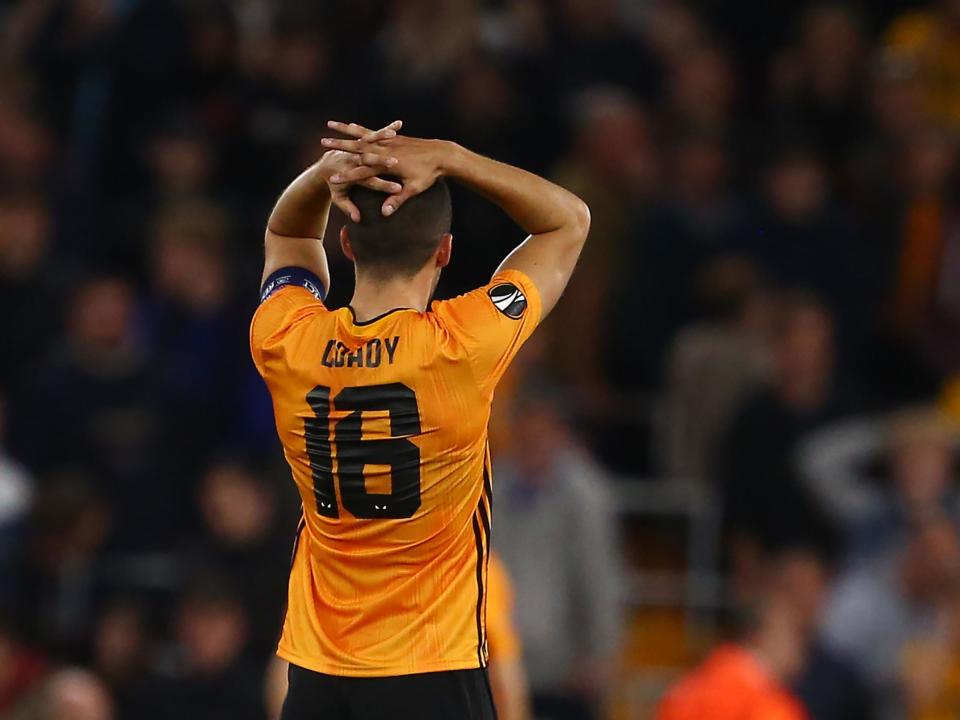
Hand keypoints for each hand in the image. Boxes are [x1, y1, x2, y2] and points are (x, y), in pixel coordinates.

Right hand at [322, 126, 450, 216]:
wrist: (442, 154)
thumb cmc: (428, 174)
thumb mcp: (414, 189)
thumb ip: (397, 200)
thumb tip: (384, 213)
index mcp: (388, 164)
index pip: (362, 172)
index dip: (347, 175)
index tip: (332, 178)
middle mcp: (385, 150)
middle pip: (357, 148)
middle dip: (338, 146)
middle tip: (322, 143)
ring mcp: (389, 141)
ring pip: (361, 134)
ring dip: (345, 130)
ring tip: (329, 126)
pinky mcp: (393, 138)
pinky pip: (372, 131)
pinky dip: (360, 128)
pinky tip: (350, 124)